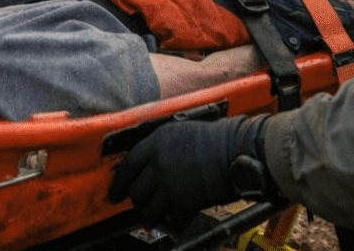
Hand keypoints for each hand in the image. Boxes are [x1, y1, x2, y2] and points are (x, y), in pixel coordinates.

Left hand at [108, 116, 268, 224]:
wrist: (238, 150)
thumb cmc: (218, 138)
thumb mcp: (184, 132)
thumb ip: (165, 147)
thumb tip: (154, 164)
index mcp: (157, 141)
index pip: (128, 163)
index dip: (120, 180)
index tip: (115, 191)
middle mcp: (159, 163)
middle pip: (136, 190)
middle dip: (136, 201)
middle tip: (139, 205)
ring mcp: (169, 183)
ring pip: (149, 209)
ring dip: (151, 215)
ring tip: (153, 218)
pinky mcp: (183, 202)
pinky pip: (172, 218)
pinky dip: (176, 221)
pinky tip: (180, 219)